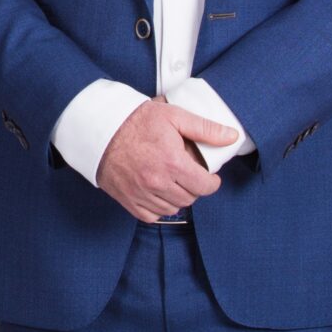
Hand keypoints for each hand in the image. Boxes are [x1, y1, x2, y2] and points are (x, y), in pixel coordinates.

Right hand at [95, 99, 235, 223]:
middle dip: (195, 188)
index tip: (210, 176)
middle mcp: (158, 182)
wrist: (100, 130)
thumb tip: (231, 136)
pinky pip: (152, 215)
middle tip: (190, 175)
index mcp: (172, 162)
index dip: (212, 182)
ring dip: (177, 198)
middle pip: (190, 198)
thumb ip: (205, 128)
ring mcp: (142, 193)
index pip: (205, 186)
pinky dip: (158, 207)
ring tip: (173, 181)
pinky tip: (158, 192)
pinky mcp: (128, 200)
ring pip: (172, 208)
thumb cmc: (136, 121)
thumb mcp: (173, 116)